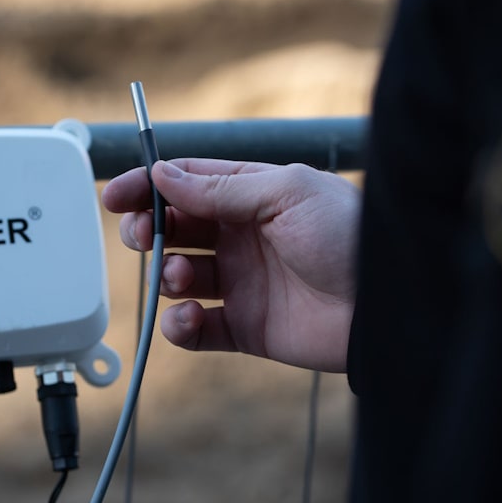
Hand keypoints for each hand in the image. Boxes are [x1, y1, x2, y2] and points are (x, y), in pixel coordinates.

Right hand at [101, 159, 359, 371]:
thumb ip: (221, 187)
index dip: (147, 186)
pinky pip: (196, 328)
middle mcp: (243, 236)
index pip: (187, 183)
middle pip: (175, 228)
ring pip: (179, 276)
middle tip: (144, 236)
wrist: (385, 307)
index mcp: (253, 194)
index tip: (115, 196)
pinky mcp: (245, 327)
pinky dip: (180, 325)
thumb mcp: (285, 193)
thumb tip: (163, 174)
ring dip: (168, 275)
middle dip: (149, 230)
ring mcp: (242, 283)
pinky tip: (188, 318)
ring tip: (184, 276)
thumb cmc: (348, 237)